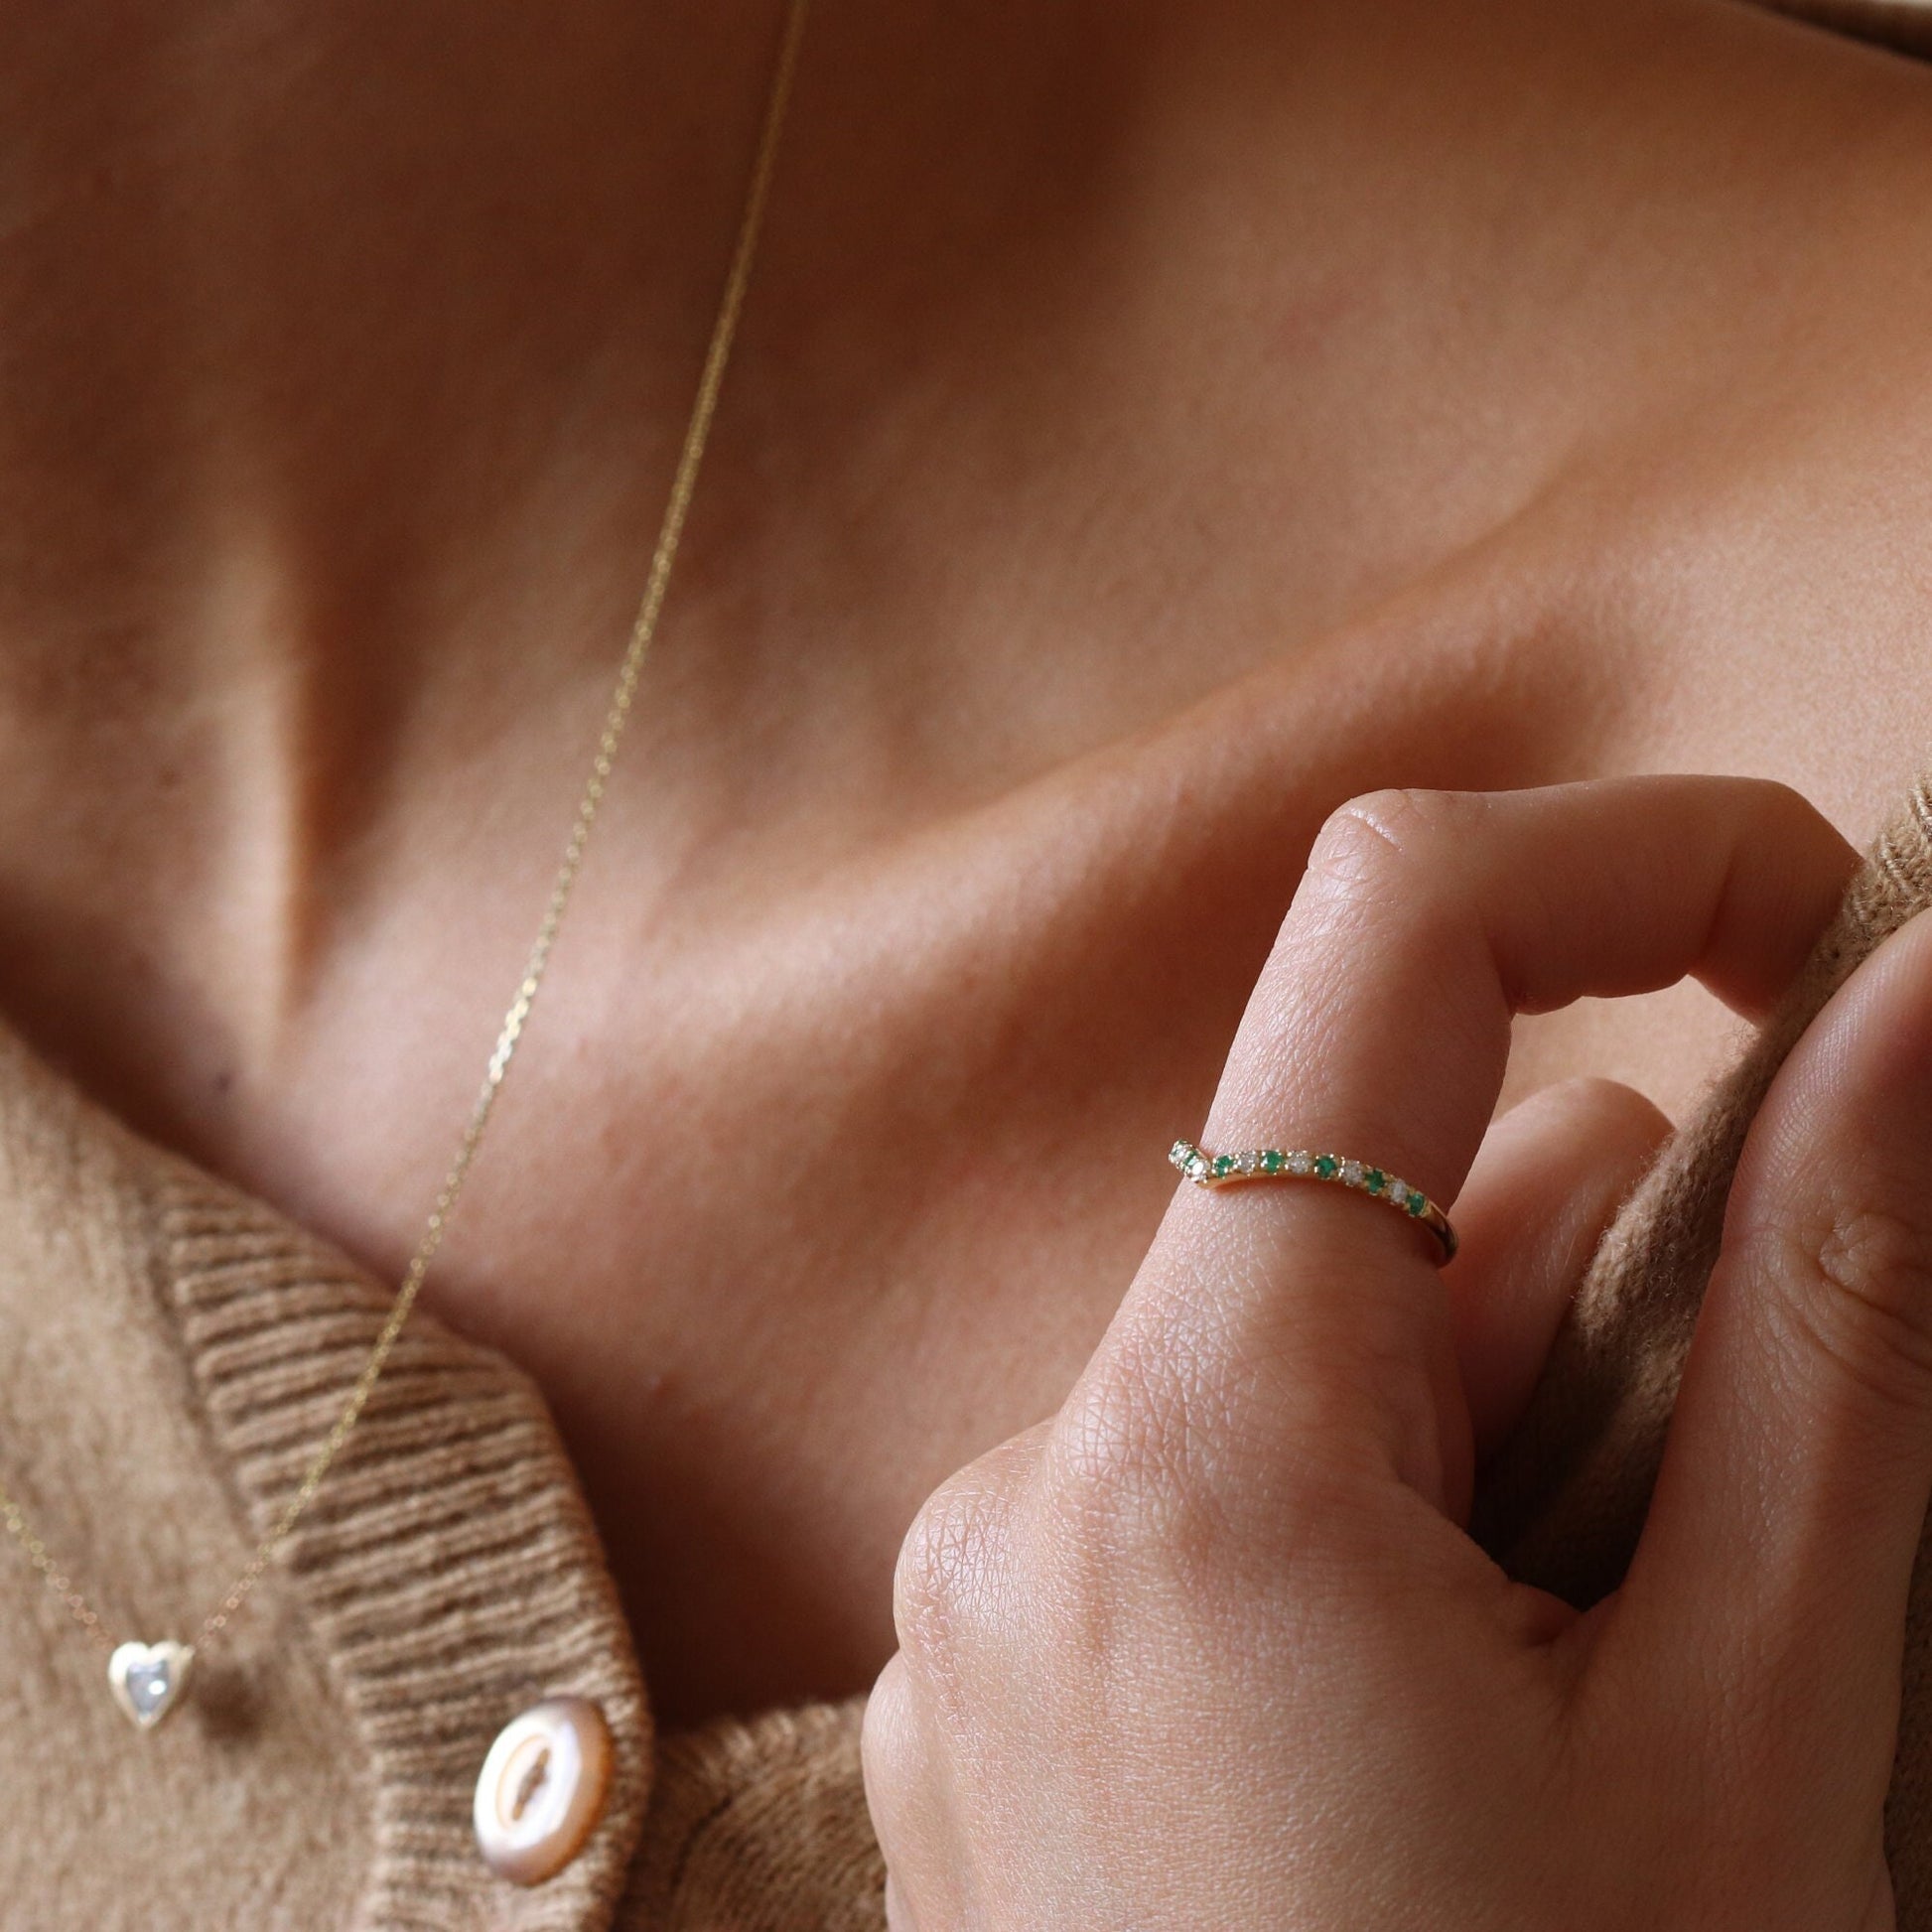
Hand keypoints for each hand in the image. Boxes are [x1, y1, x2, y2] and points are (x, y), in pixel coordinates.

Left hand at [860, 774, 1931, 1929]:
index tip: (1820, 914)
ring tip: (1597, 1690)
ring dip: (1496, 1427)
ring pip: (1311, 1344)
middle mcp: (1036, 1470)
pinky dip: (1384, 1521)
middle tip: (1724, 1528)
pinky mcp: (1006, 1662)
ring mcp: (999, 1575)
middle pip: (1371, 1197)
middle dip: (1594, 1277)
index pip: (1386, 947)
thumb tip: (1909, 999)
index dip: (1625, 863)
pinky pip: (1224, 1475)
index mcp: (1191, 1444)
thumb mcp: (1756, 1726)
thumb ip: (1827, 1320)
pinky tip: (1463, 1730)